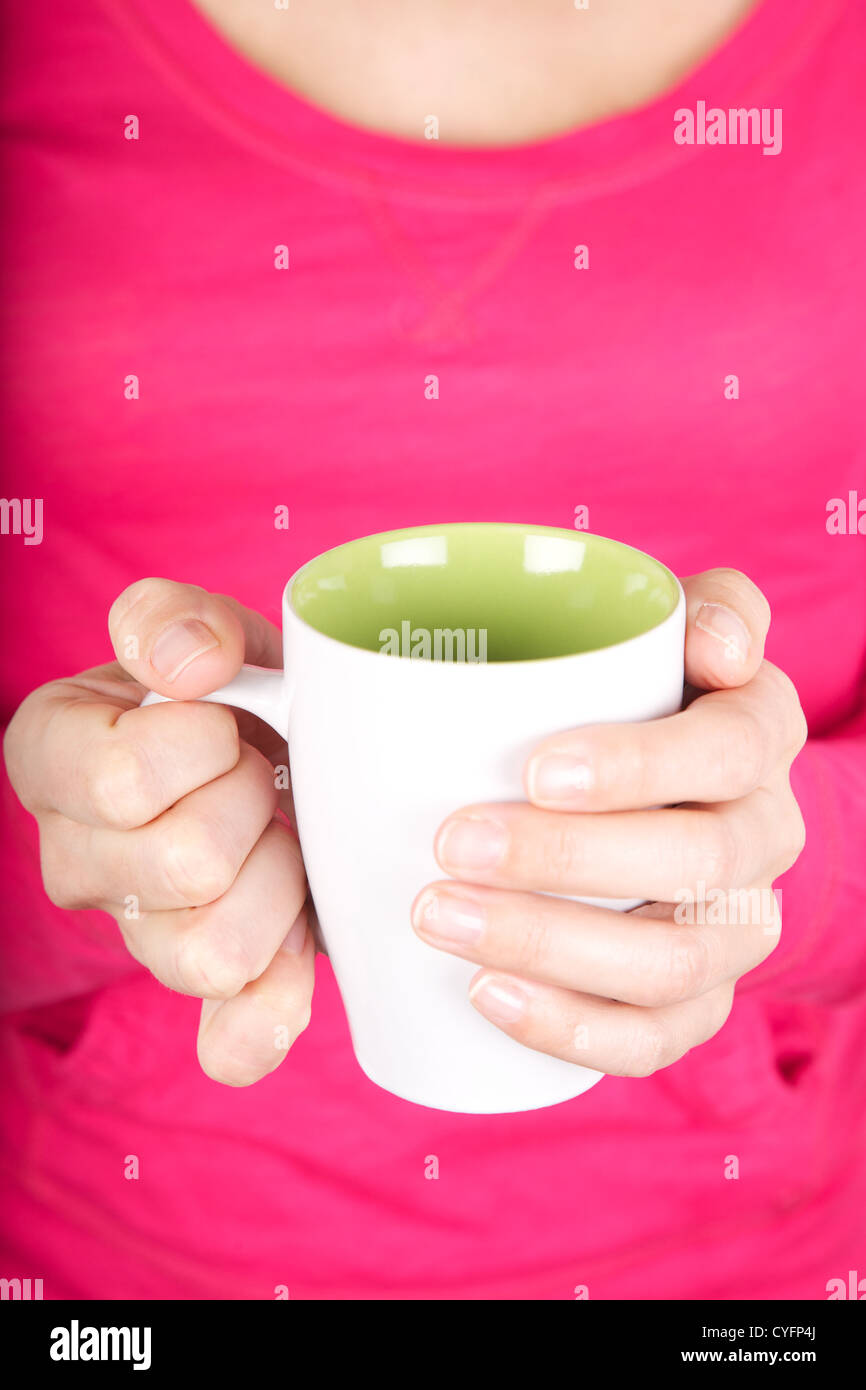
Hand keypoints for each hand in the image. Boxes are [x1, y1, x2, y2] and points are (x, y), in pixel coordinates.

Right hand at [4, 579, 313, 1085]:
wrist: (267, 745)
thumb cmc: (229, 690)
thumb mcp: (204, 633)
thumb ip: (178, 621)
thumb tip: (191, 663)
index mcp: (54, 759)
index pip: (120, 782)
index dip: (202, 748)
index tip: (225, 725)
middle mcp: (79, 859)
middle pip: (182, 866)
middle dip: (250, 808)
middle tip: (261, 778)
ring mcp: (136, 934)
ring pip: (213, 954)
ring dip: (279, 888)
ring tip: (280, 840)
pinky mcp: (206, 988)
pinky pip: (229, 1039)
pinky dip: (269, 1014)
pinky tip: (294, 974)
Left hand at [412, 569, 806, 1077]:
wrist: (655, 788)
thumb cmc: (630, 692)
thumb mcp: (663, 628)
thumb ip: (700, 606)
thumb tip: (718, 642)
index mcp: (759, 733)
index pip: (728, 750)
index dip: (638, 766)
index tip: (534, 770)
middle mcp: (764, 835)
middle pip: (694, 862)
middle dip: (566, 861)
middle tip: (451, 842)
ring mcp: (736, 927)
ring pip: (671, 963)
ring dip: (550, 947)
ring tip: (438, 917)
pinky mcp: (698, 998)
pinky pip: (656, 1038)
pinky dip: (572, 1028)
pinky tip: (486, 995)